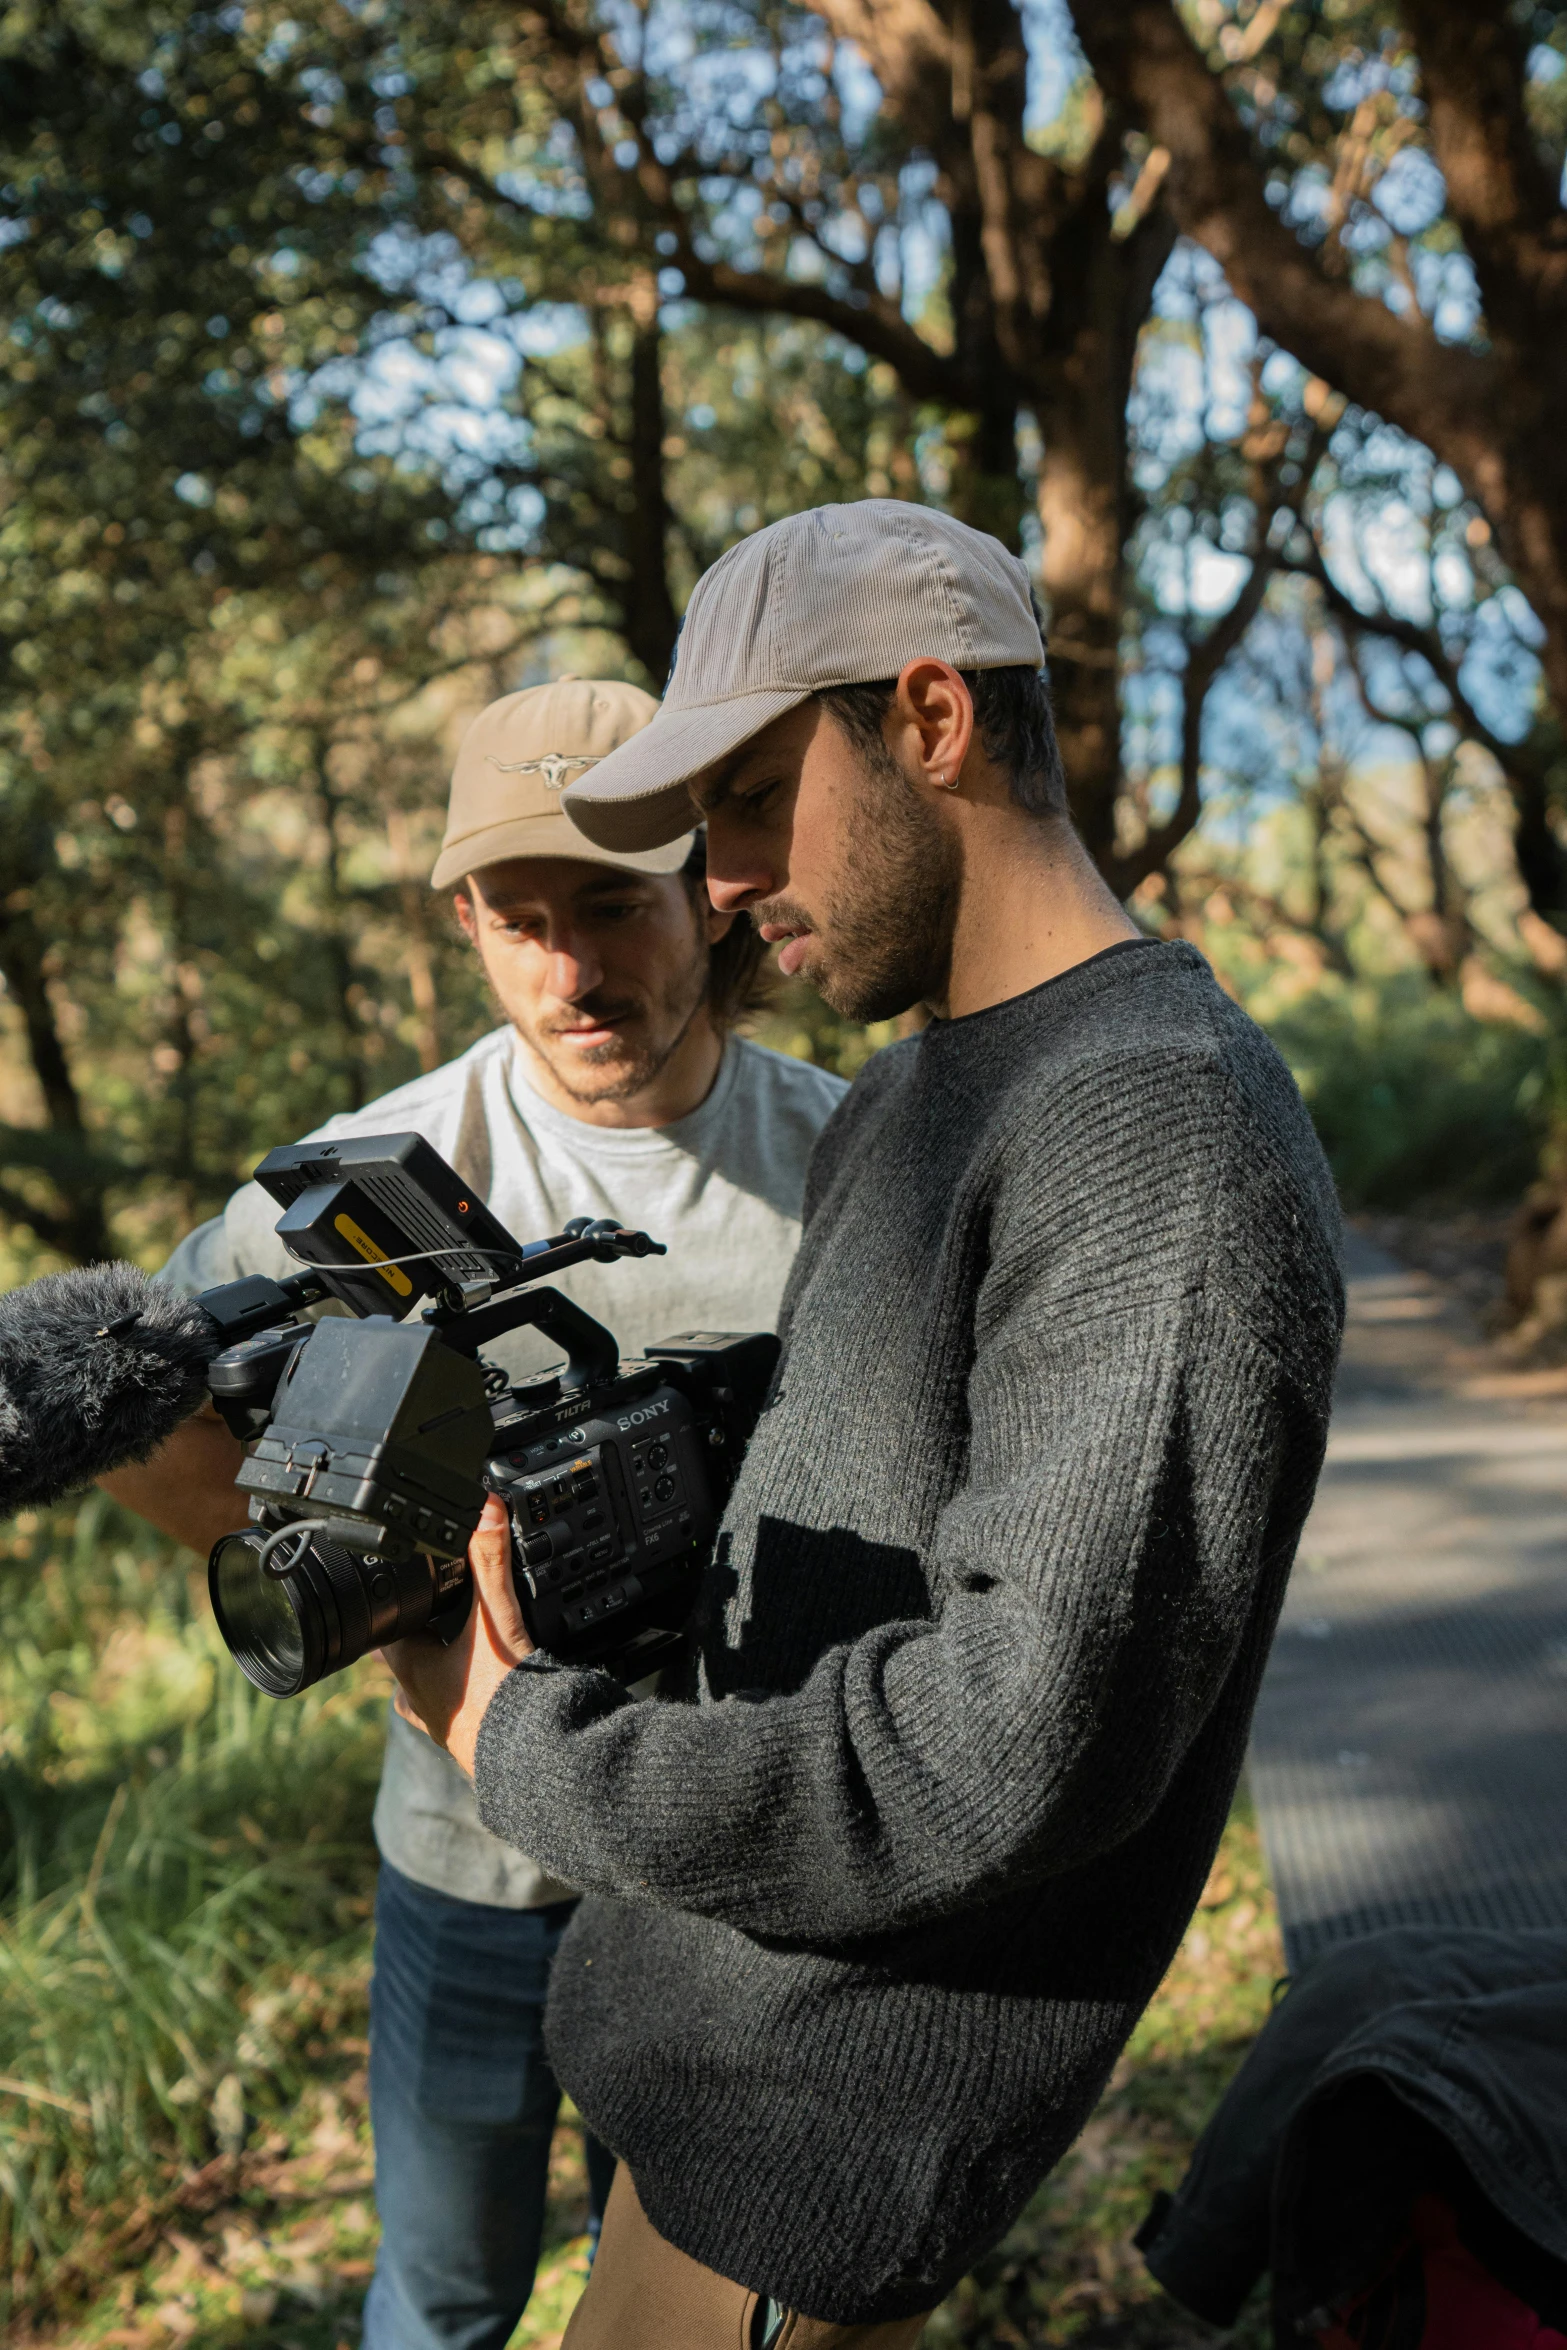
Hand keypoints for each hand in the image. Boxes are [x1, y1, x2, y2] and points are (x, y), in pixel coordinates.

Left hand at [380, 1495, 535, 1776]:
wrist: (535, 1761)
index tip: (404, 1588)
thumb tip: (484, 1509)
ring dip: (438, 1672)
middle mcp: (420, 1701)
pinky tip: (485, 1694)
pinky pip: (458, 1715)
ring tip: (455, 1653)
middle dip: (416, 1638)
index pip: (387, 1627)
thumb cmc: (504, 1697)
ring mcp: (444, 1726)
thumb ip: (490, 1561)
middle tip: (430, 1614)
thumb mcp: (496, 1618)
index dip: (397, 1604)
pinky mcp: (472, 1745)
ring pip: (426, 1692)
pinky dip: (467, 1699)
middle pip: (404, 1660)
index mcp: (412, 1669)